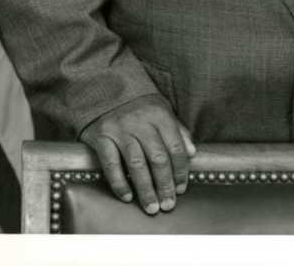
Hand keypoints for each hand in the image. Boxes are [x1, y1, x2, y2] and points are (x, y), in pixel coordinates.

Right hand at [79, 94, 195, 214]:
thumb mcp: (161, 108)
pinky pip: (111, 165)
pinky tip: (127, 196)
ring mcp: (120, 129)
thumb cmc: (137, 102)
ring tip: (152, 207)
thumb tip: (192, 152)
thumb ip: (177, 129)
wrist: (104, 85)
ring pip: (137, 165)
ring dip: (146, 190)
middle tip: (168, 205)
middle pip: (158, 158)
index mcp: (159, 114)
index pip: (175, 146)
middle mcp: (140, 121)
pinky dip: (120, 183)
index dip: (180, 170)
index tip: (181, 189)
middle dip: (165, 185)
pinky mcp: (101, 136)